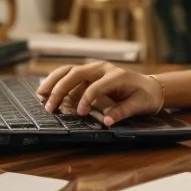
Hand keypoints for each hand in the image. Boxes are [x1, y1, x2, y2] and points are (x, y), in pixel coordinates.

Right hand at [36, 61, 162, 125]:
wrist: (151, 87)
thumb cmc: (145, 97)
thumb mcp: (139, 105)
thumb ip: (123, 112)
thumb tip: (107, 122)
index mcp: (116, 76)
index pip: (95, 86)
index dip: (85, 99)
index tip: (79, 114)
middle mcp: (103, 68)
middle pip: (77, 73)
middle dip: (61, 89)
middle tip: (50, 107)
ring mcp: (95, 69)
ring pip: (69, 70)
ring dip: (54, 81)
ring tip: (40, 94)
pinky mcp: (90, 73)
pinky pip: (70, 74)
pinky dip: (57, 80)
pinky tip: (46, 90)